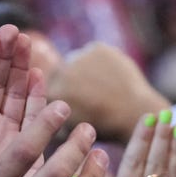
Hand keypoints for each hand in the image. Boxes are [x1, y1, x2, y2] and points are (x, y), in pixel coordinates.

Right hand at [47, 42, 169, 143]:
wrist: (135, 112)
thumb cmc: (103, 125)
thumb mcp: (69, 128)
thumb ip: (52, 117)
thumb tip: (40, 109)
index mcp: (52, 93)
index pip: (44, 86)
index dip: (58, 92)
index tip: (71, 99)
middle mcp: (61, 73)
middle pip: (58, 72)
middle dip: (69, 79)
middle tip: (86, 91)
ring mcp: (79, 58)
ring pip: (75, 61)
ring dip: (83, 69)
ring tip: (100, 84)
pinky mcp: (97, 48)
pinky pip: (92, 53)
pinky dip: (100, 61)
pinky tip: (109, 76)